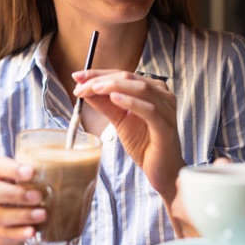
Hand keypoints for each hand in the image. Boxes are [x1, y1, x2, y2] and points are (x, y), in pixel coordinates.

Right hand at [0, 157, 45, 242]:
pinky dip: (19, 233)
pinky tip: (33, 232)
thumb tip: (77, 165)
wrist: (16, 210)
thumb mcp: (32, 174)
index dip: (11, 168)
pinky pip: (4, 234)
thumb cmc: (27, 184)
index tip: (31, 171)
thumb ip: (45, 168)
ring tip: (43, 214)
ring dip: (21, 215)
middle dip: (15, 194)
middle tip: (39, 196)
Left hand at [72, 69, 184, 199]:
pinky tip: (114, 99)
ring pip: (140, 89)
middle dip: (102, 80)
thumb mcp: (120, 120)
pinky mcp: (166, 126)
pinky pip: (149, 110)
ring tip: (93, 89)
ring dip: (114, 87)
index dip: (99, 74)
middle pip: (130, 78)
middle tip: (80, 86)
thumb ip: (105, 104)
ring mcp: (167, 109)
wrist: (163, 170)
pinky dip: (131, 102)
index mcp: (152, 90)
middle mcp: (163, 95)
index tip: (77, 77)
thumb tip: (84, 89)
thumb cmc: (145, 144)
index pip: (123, 75)